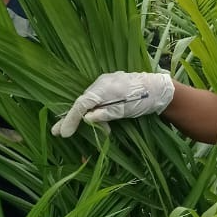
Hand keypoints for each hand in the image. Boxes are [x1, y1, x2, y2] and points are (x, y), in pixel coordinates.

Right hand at [51, 71, 174, 137]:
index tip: (63, 133)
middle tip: (57, 132)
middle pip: (82, 102)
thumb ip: (104, 114)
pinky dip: (96, 111)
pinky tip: (101, 124)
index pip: (82, 104)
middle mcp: (101, 82)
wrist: (159, 90)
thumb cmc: (143, 100)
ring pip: (89, 101)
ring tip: (83, 131)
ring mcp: (106, 82)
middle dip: (72, 118)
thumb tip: (86, 119)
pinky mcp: (111, 85)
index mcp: (103, 88)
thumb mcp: (124, 110)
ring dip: (86, 116)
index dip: (71, 119)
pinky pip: (97, 98)